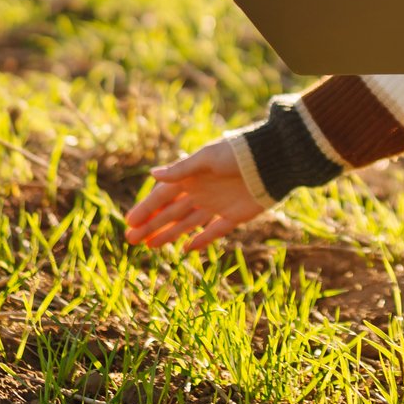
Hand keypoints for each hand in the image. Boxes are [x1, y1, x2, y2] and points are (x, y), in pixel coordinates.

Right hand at [124, 138, 267, 251]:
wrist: (273, 162)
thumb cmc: (238, 154)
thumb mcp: (207, 159)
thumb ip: (181, 170)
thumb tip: (152, 174)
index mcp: (192, 176)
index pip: (163, 196)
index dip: (146, 208)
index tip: (130, 222)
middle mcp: (201, 191)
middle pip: (171, 212)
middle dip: (151, 226)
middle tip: (131, 240)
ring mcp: (217, 205)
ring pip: (187, 224)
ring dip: (168, 234)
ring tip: (149, 246)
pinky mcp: (234, 217)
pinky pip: (214, 232)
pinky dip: (200, 240)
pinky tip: (185, 249)